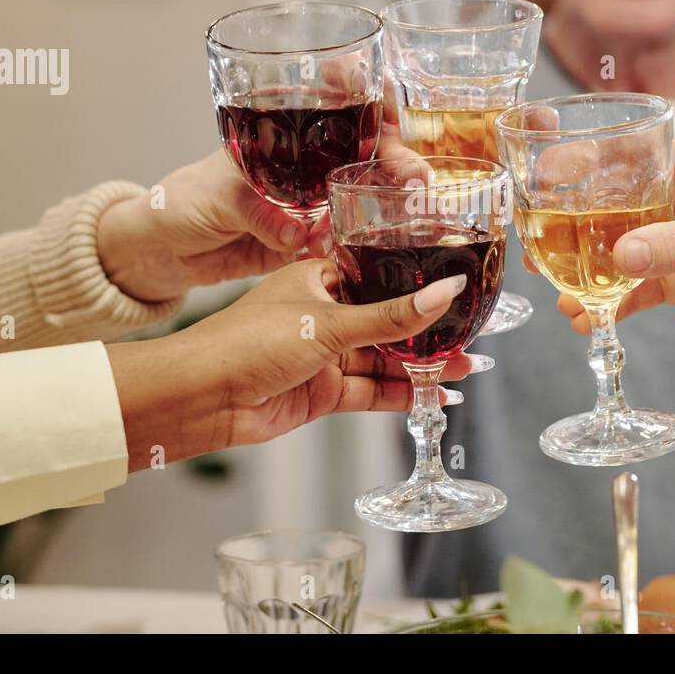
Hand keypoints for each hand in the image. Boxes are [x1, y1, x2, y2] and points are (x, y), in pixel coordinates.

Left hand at [96, 150, 319, 302]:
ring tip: (321, 243)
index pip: (311, 158)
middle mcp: (282, 188)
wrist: (156, 248)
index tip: (343, 186)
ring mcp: (282, 220)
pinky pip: (305, 254)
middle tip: (332, 225)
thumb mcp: (219, 200)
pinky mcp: (278, 252)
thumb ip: (258, 215)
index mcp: (269, 157)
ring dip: (325, 236)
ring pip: (318, 226)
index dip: (331, 170)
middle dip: (333, 209)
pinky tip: (317, 256)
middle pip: (322, 195)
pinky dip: (313, 257)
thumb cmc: (180, 203)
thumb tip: (296, 233)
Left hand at [108, 259, 486, 469]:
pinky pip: (372, 391)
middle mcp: (324, 314)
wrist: (203, 398)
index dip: (417, 283)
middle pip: (386, 321)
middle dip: (426, 332)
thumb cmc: (249, 341)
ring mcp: (324, 355)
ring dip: (420, 366)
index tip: (457, 289)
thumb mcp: (330, 323)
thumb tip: (445, 293)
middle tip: (471, 335)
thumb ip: (393, 317)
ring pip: (383, 359)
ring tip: (465, 367)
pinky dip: (402, 394)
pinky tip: (434, 395)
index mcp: (319, 278)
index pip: (379, 275)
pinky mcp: (323, 392)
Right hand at [555, 137, 674, 359]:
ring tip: (555, 290)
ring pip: (620, 251)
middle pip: (615, 206)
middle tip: (536, 245)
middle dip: (575, 227)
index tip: (547, 177)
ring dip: (587, 271)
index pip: (631, 154)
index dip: (586, 163)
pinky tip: (586, 319)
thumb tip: (616, 259)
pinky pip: (636, 289)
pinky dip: (610, 303)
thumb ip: (673, 246)